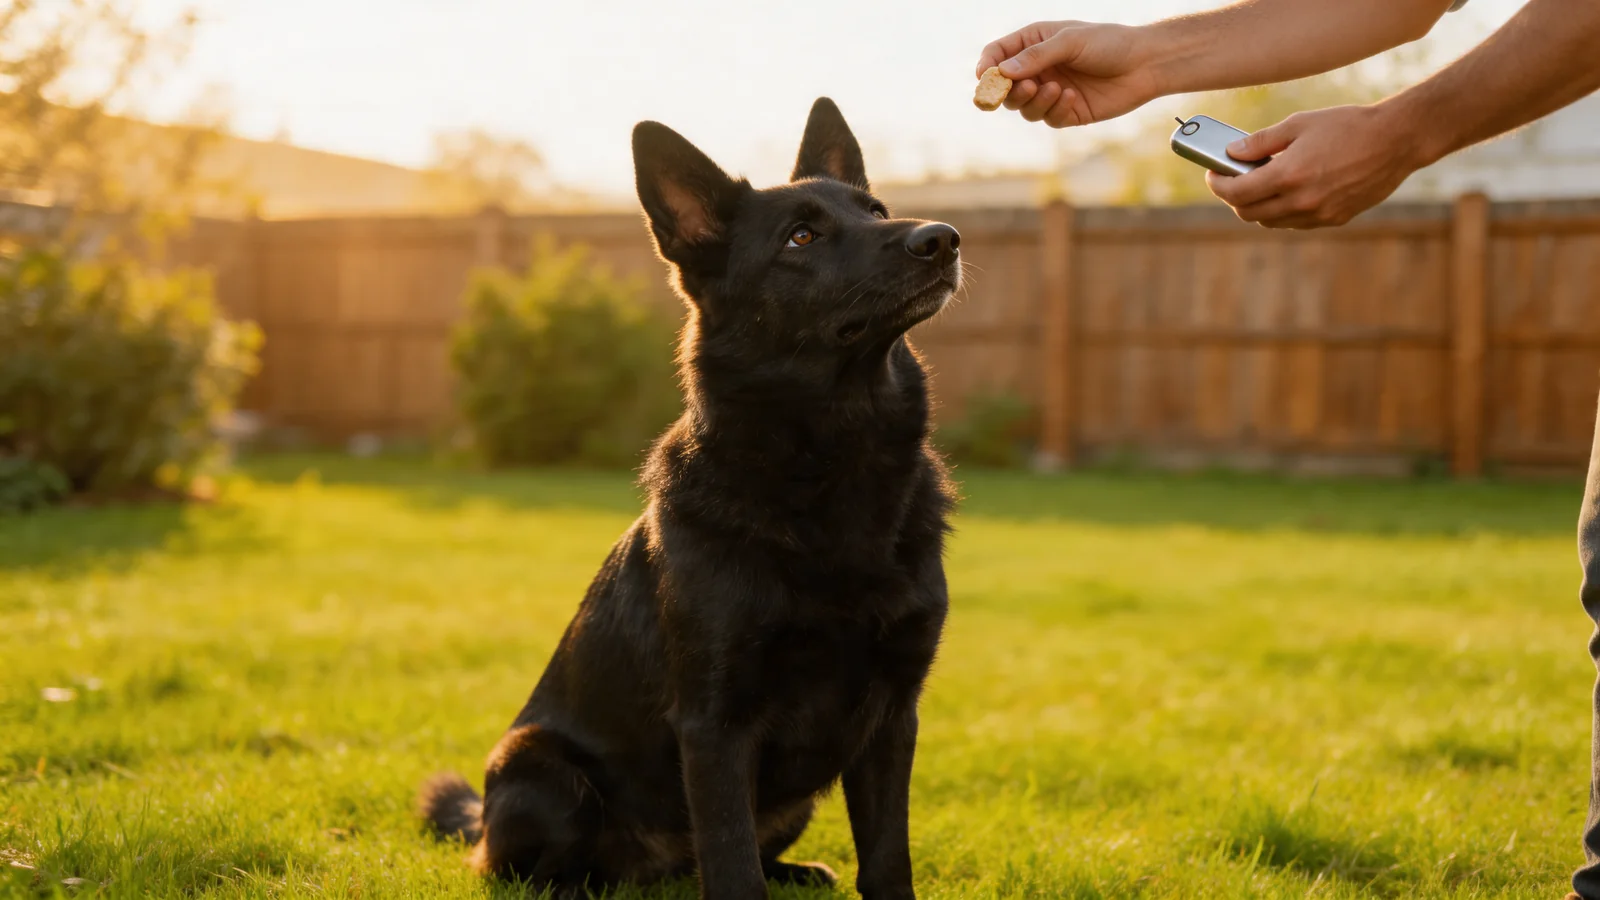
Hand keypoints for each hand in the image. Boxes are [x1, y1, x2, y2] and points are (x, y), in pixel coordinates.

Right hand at [975, 21, 1160, 127]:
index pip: (997, 55)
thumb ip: (1036, 56)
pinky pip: (1047, 119)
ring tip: (1056, 90)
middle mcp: (1038, 69)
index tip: (986, 78)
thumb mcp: (1070, 41)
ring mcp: (1050, 92)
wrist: (1144, 64)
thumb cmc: (1109, 43)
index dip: (988, 67)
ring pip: (1023, 107)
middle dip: (1010, 91)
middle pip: (1005, 87)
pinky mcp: (1066, 112)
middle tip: (1026, 87)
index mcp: (1034, 43)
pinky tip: (1073, 98)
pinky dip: (1055, 110)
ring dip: (1034, 102)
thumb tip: (1003, 72)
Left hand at [1205, 104, 1425, 228]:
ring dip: (1258, 206)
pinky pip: (1294, 223)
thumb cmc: (1347, 125)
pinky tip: (1288, 190)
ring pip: (1270, 221)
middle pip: (1248, 213)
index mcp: (1289, 175)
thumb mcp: (1299, 125)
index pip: (1237, 193)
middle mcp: (1302, 201)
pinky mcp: (1334, 220)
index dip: (1218, 185)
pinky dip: (1283, 211)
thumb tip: (1230, 153)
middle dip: (1234, 197)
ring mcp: (1318, 214)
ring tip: (1260, 183)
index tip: (1212, 174)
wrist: (1396, 140)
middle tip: (1232, 179)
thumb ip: (1261, 142)